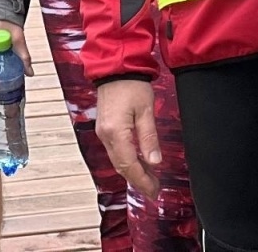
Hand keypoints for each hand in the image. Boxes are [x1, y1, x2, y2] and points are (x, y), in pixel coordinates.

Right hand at [96, 79, 160, 196]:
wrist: (115, 67)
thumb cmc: (131, 84)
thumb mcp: (146, 110)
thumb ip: (149, 137)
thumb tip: (154, 162)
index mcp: (115, 132)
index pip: (129, 165)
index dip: (142, 180)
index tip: (154, 190)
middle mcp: (105, 136)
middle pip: (121, 166)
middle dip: (138, 180)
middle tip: (153, 190)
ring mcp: (103, 132)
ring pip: (117, 160)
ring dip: (133, 171)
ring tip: (149, 179)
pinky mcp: (104, 128)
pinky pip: (115, 151)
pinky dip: (127, 160)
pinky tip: (138, 162)